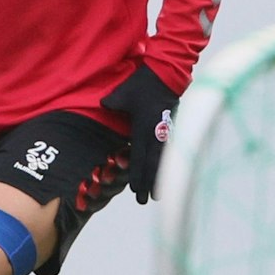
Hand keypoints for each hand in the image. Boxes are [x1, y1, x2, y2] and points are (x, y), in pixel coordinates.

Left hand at [100, 62, 180, 202]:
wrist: (166, 74)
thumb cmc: (142, 84)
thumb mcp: (123, 94)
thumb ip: (112, 103)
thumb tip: (102, 106)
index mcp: (142, 129)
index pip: (139, 157)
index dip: (137, 175)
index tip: (135, 190)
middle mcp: (155, 134)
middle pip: (151, 164)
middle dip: (148, 184)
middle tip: (144, 200)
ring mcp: (165, 132)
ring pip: (161, 161)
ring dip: (159, 178)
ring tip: (158, 195)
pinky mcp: (172, 128)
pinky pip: (167, 151)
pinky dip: (164, 166)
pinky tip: (164, 175)